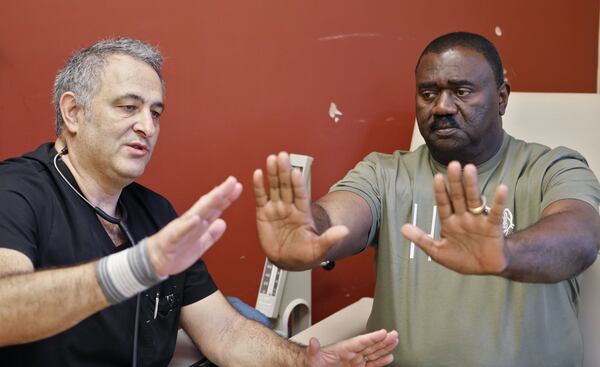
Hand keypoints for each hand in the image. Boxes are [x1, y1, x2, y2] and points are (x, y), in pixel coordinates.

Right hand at [148, 176, 242, 275]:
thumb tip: (223, 222)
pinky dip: (188, 226)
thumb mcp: (200, 245)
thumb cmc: (176, 251)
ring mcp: (181, 229)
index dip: (226, 198)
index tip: (237, 186)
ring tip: (219, 192)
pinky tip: (196, 219)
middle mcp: (190, 222)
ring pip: (196, 213)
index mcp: (198, 224)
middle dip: (220, 193)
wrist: (154, 262)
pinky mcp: (172, 240)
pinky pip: (180, 232)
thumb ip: (211, 234)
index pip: (214, 208)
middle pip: (208, 205)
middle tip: (232, 181)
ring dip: (208, 203)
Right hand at [253, 152, 347, 268]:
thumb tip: (345, 230)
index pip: (301, 194)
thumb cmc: (303, 255)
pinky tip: (258, 174)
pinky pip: (261, 197)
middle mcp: (290, 207)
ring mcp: (277, 208)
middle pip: (287, 186)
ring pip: (274, 187)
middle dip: (285, 171)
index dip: (298, 184)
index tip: (296, 172)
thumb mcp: (319, 249)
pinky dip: (259, 186)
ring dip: (273, 173)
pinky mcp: (264, 213)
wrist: (286, 261)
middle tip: (282, 156)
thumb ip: (330, 239)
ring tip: (271, 159)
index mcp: (303, 213)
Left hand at [307, 329, 397, 366]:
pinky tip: (389, 357)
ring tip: (395, 341)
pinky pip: (371, 364)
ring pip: (373, 353)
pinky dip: (381, 361)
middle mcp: (351, 354)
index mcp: (342, 349)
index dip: (372, 337)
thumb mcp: (311, 358)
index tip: (383, 332)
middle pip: (370, 345)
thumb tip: (313, 342)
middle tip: (395, 334)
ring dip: (385, 348)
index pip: (360, 341)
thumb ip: (313, 350)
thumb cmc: (313, 364)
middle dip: (383, 340)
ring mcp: (355, 361)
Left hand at [401, 161, 509, 274]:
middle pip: (458, 196)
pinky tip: (501, 188)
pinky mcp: (493, 226)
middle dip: (455, 181)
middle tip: (453, 164)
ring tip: (469, 169)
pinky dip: (498, 201)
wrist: (485, 269)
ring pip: (474, 199)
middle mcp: (463, 217)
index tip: (437, 177)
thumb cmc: (462, 258)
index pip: (443, 203)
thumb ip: (421, 239)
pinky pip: (495, 212)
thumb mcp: (438, 251)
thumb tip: (402, 228)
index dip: (440, 191)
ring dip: (471, 185)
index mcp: (449, 222)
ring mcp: (478, 220)